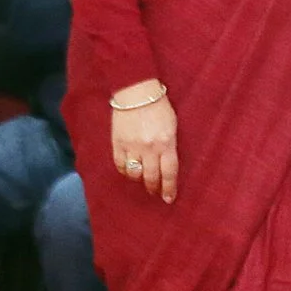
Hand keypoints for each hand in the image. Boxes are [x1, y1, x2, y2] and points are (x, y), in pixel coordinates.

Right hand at [110, 84, 178, 203]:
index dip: (169, 188)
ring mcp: (132, 146)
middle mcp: (149, 147)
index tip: (169, 198)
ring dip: (139, 179)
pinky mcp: (118, 142)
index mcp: (166, 142)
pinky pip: (120, 164)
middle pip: (152, 177)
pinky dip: (124, 170)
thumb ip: (170, 145)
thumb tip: (168, 165)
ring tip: (141, 180)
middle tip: (154, 192)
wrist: (136, 91)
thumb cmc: (158, 105)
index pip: (169, 173)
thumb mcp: (172, 125)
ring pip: (135, 173)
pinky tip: (128, 170)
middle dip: (154, 188)